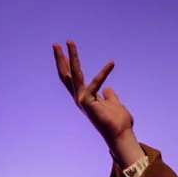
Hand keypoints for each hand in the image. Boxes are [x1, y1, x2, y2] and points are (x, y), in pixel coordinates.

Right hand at [52, 40, 139, 162]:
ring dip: (72, 57)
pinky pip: (95, 83)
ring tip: (70, 41)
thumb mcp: (114, 104)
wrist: (121, 135)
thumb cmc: (118, 122)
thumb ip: (109, 96)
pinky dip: (104, 73)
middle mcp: (80, 98)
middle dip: (61, 59)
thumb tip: (107, 88)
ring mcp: (82, 100)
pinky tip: (111, 63)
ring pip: (74, 74)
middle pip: (67, 75)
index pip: (73, 79)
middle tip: (56, 43)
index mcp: (85, 98)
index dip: (68, 65)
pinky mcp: (88, 103)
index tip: (64, 51)